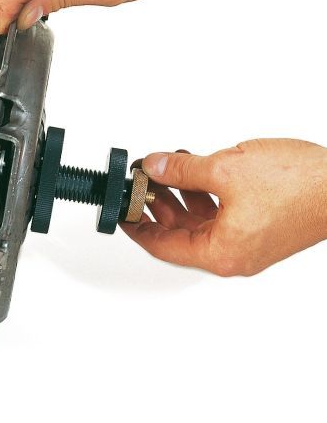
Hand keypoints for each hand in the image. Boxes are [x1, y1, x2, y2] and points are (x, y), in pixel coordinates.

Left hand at [121, 139, 326, 275]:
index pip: (163, 246)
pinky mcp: (259, 229)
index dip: (137, 227)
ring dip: (179, 197)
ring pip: (199, 223)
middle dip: (157, 206)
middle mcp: (233, 255)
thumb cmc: (301, 186)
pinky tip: (196, 174)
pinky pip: (219, 216)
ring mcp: (247, 244)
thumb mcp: (225, 170)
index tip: (122, 213)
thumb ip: (182, 170)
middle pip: (179, 235)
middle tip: (141, 184)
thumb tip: (155, 167)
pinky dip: (203, 196)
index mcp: (220, 252)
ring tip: (164, 172)